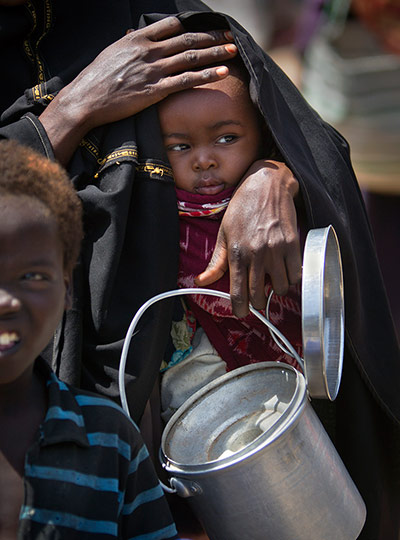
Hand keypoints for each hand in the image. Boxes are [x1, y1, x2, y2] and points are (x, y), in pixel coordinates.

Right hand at [40, 16, 235, 164]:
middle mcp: (148, 50)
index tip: (209, 27)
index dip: (193, 25)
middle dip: (212, 37)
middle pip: (187, 39)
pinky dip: (206, 75)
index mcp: (137, 38)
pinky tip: (222, 72)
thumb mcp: (112, 53)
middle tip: (230, 36)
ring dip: (215, 53)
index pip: (172, 25)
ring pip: (191, 57)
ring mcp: (153, 70)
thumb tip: (134, 33)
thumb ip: (129, 43)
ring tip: (233, 51)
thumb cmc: (96, 79)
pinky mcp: (155, 90)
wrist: (86, 100)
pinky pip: (186, 80)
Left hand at [195, 160, 301, 317]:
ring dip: (275, 290)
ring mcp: (276, 250)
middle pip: (259, 295)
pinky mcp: (293, 244)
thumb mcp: (224, 233)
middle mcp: (256, 254)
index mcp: (236, 252)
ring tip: (271, 280)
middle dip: (257, 303)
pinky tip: (284, 271)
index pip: (238, 291)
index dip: (239, 308)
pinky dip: (291, 278)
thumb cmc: (243, 207)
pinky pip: (296, 275)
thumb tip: (201, 282)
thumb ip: (216, 262)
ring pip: (280, 288)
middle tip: (256, 298)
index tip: (241, 312)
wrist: (267, 185)